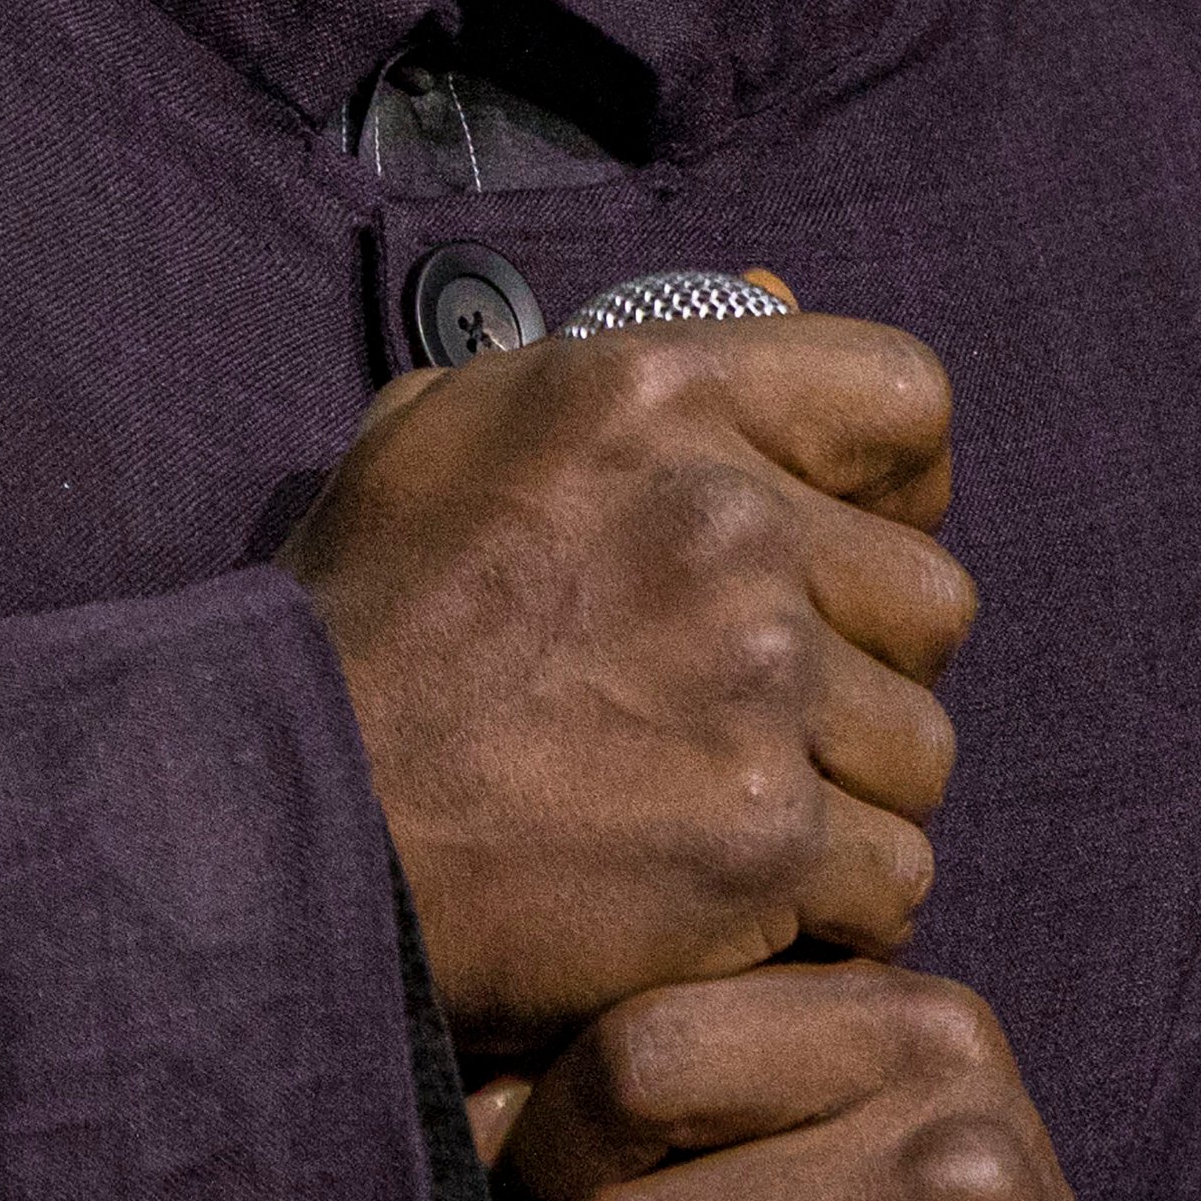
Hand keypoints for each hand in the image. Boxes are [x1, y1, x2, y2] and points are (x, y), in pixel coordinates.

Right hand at [280, 314, 969, 1065]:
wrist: (271, 828)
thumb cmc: (351, 635)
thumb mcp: (445, 431)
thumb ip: (614, 363)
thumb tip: (768, 292)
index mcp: (658, 394)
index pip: (906, 399)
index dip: (898, 484)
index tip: (854, 546)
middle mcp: (726, 522)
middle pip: (929, 598)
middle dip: (862, 665)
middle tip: (752, 717)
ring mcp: (754, 685)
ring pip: (918, 749)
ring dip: (844, 794)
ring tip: (718, 813)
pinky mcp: (761, 839)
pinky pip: (890, 876)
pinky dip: (827, 908)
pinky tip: (727, 902)